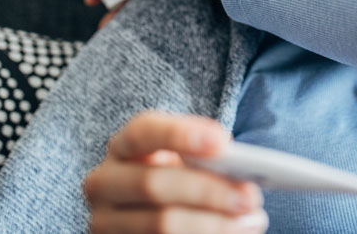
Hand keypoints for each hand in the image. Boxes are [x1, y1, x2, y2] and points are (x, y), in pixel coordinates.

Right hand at [83, 111, 267, 233]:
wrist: (149, 218)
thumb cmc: (179, 182)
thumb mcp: (185, 163)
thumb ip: (203, 158)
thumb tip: (238, 167)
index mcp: (123, 147)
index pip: (143, 132)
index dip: (180, 135)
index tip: (222, 143)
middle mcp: (103, 183)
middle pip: (153, 184)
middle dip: (208, 190)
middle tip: (250, 196)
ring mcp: (105, 222)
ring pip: (161, 225)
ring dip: (214, 225)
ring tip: (253, 221)